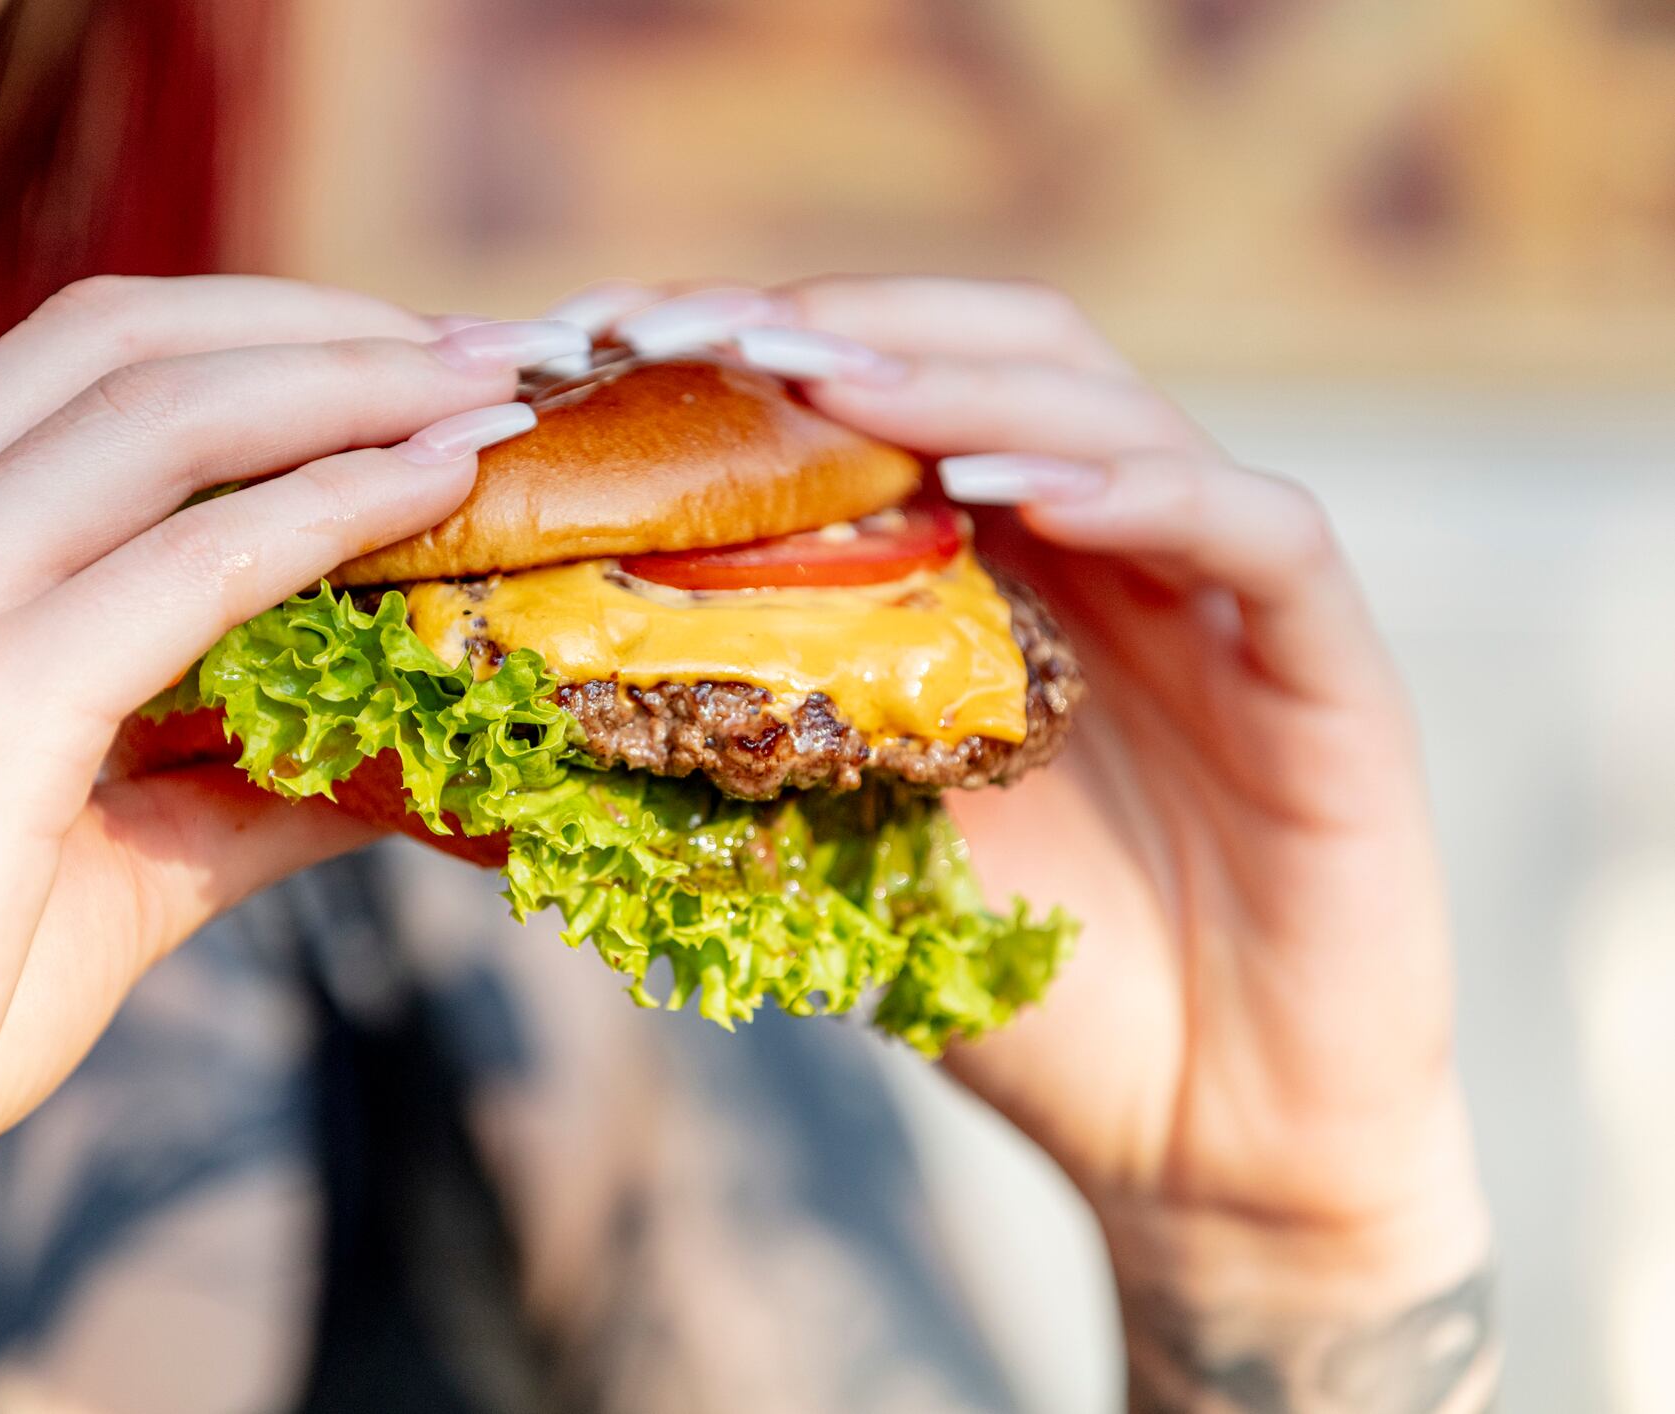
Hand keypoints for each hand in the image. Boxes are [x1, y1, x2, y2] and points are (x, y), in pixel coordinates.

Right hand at [0, 276, 582, 1384]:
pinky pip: (189, 563)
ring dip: (353, 388)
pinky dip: (328, 510)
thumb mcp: (76, 850)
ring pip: (164, 414)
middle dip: (326, 329)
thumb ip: (228, 773)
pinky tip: (432, 492)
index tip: (404, 356)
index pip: (75, 362)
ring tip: (490, 395)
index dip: (257, 333)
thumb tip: (396, 748)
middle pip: (124, 340)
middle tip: (483, 352)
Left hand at [579, 276, 1493, 1406]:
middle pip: (995, 352)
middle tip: (700, 331)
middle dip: (845, 327)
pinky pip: (1257, 537)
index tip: (604, 343)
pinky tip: (1023, 486)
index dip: (754, 350)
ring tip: (833, 382)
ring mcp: (1225, 593)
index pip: (889, 393)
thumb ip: (748, 752)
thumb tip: (532, 692)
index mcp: (1004, 567)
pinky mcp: (1332, 667)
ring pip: (1115, 412)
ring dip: (966, 380)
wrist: (1205, 1143)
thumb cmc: (1028, 991)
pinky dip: (1145, 493)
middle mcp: (1113, 545)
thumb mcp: (849, 855)